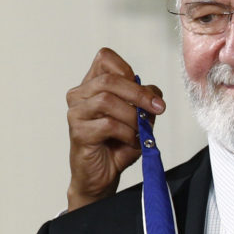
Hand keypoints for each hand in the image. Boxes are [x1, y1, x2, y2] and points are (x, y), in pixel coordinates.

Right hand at [65, 48, 165, 210]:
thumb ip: (145, 100)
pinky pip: (107, 124)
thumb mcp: (139, 117)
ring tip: (139, 131)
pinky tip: (130, 141)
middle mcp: (80, 95)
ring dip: (132, 117)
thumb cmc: (117, 144)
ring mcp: (76, 113)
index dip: (127, 70)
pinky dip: (126, 133)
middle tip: (157, 108)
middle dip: (139, 94)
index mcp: (93, 85)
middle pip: (110, 79)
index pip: (105, 58)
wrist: (103, 175)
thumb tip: (153, 94)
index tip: (146, 91)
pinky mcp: (78, 132)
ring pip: (107, 100)